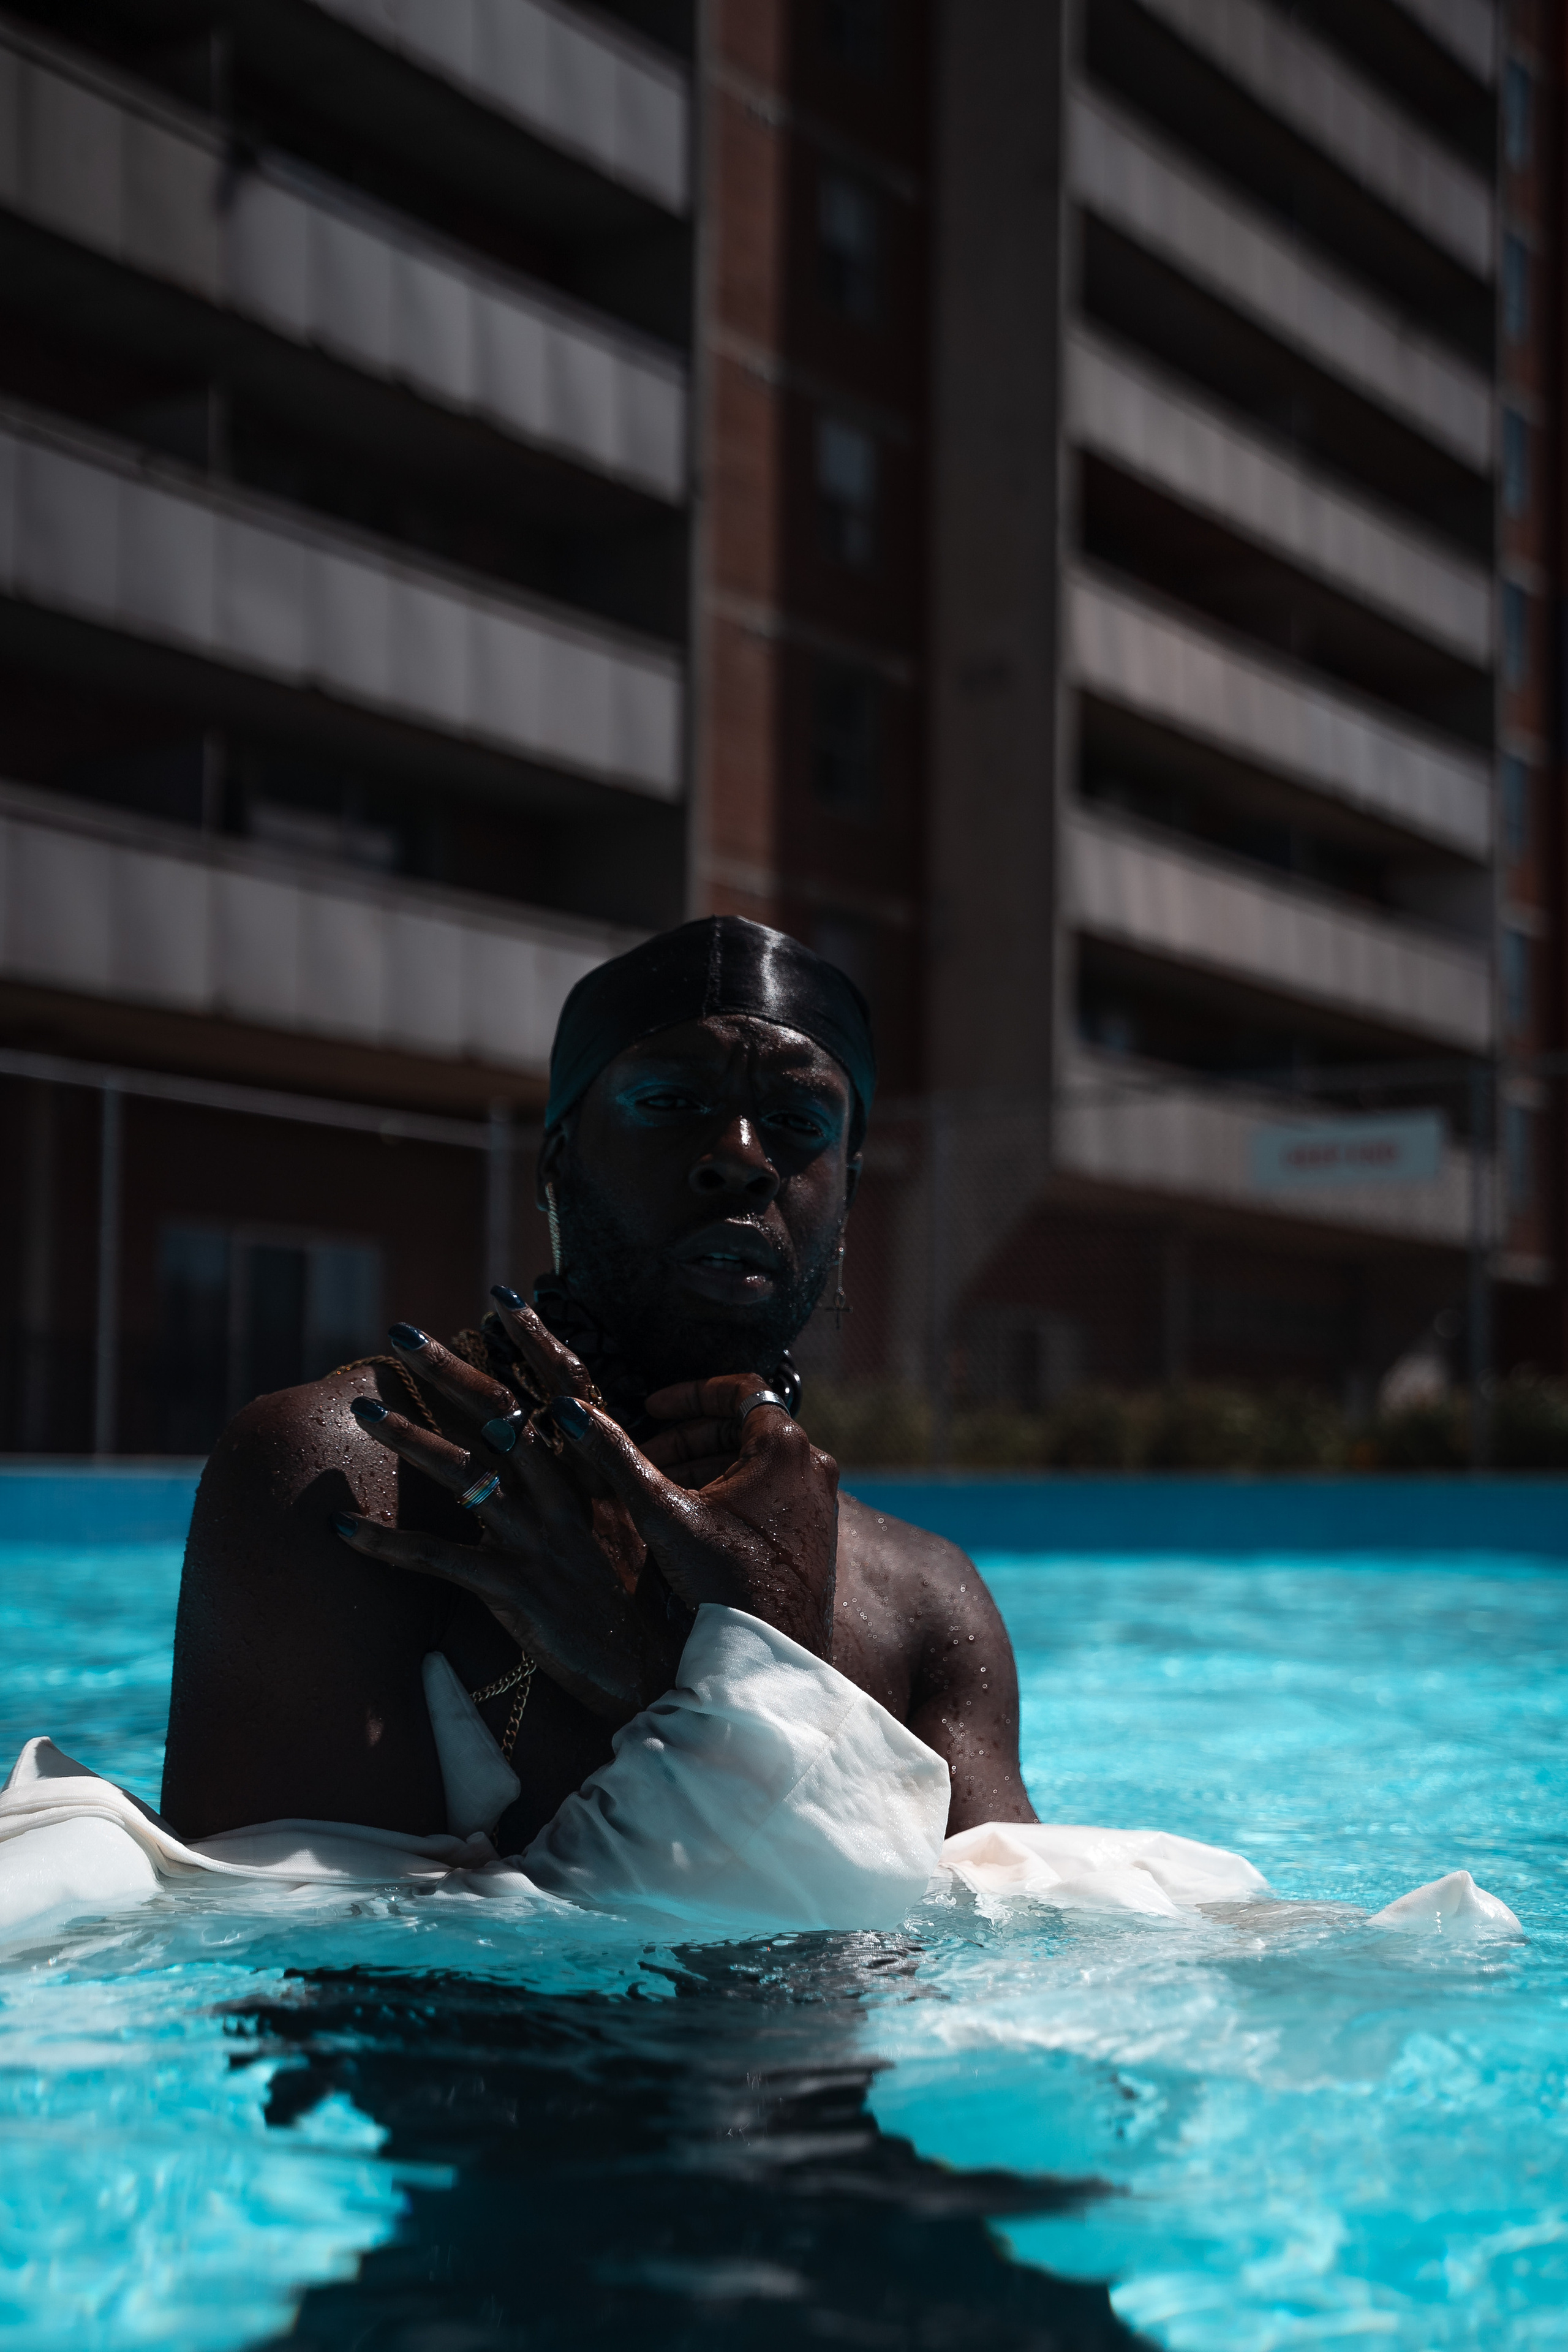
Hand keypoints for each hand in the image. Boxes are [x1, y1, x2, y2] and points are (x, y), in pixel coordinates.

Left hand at [333, 1318, 681, 1721]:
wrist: (658, 1675)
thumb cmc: (648, 1601)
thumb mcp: (636, 1523)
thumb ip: (599, 1476)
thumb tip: (561, 1434)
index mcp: (601, 1472)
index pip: (567, 1386)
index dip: (535, 1338)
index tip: (501, 1296)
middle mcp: (567, 1495)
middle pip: (501, 1413)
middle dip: (449, 1369)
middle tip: (402, 1333)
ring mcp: (539, 1539)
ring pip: (463, 1472)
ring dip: (407, 1436)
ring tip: (362, 1409)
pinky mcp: (513, 1588)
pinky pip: (436, 1559)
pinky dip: (385, 1544)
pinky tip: (340, 1530)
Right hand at [544, 1373, 840, 1657]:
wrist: (769, 1656)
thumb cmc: (722, 1584)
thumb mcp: (661, 1513)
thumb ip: (616, 1456)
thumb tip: (571, 1411)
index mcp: (784, 1447)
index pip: (740, 1389)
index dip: (690, 1394)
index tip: (652, 1410)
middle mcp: (813, 1466)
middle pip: (745, 1426)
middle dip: (691, 1437)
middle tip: (648, 1456)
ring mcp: (819, 1501)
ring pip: (756, 1463)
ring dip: (707, 1466)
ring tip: (661, 1493)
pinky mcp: (815, 1533)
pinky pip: (770, 1493)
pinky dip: (731, 1494)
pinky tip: (692, 1524)